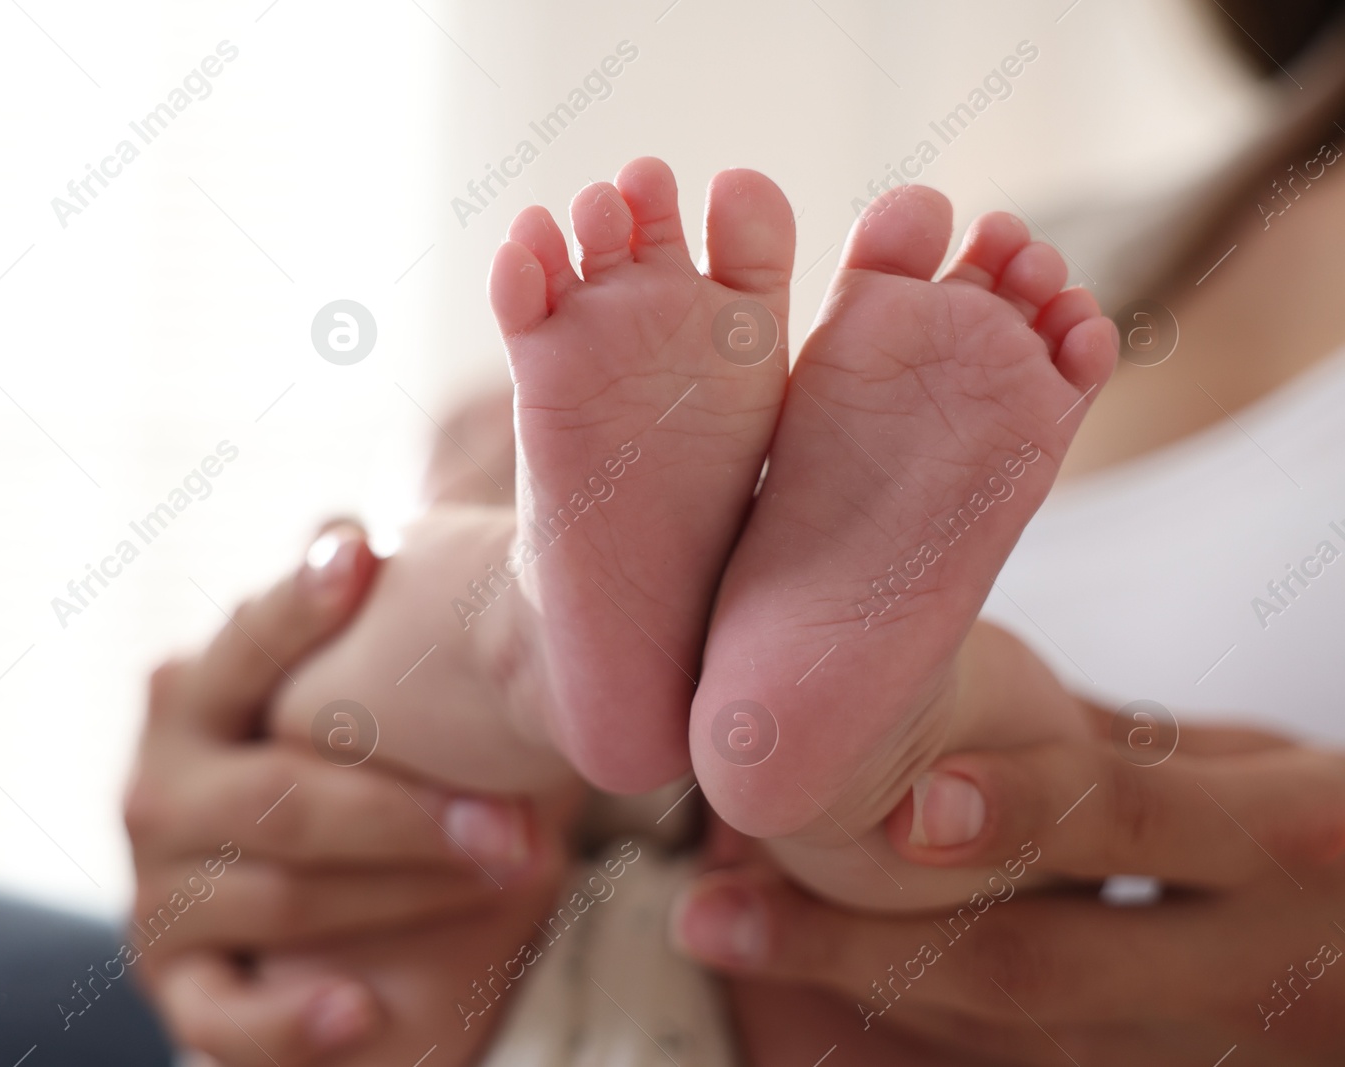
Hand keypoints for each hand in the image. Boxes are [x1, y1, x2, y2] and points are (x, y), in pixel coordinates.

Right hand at [125, 523, 559, 1063]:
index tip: (364, 553)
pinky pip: (224, 1020)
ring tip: (511, 876)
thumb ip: (342, 635)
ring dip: (403, 892)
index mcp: (193, 700)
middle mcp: (158, 790)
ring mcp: (160, 894)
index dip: (295, 605)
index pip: (240, 647)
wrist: (284, 922)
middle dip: (407, 810)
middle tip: (519, 820)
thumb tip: (344, 520)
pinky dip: (293, 1023)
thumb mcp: (332, 704)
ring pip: (280, 896)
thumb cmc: (332, 778)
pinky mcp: (178, 989)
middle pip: (283, 795)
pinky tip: (363, 1014)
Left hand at [671, 716, 1344, 1065]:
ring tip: (739, 935)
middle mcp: (1245, 965)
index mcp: (1283, 841)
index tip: (892, 807)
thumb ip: (1132, 752)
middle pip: (1031, 969)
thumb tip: (957, 716)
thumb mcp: (1273, 771)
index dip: (1011, 812)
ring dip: (861, 990)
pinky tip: (832, 985)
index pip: (1127, 818)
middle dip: (857, 947)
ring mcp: (1210, 1057)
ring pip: (1014, 1039)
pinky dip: (927, 1026)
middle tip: (715, 911)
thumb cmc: (1342, 844)